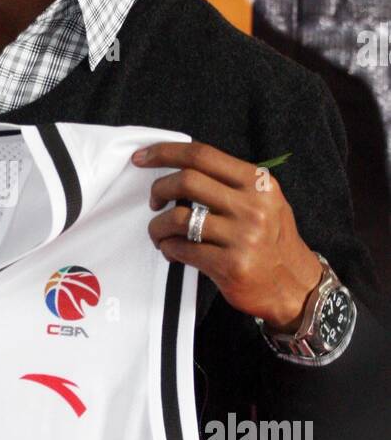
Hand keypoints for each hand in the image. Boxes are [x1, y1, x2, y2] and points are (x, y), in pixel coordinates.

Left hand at [132, 140, 323, 330]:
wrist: (296, 287)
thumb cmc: (272, 240)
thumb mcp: (264, 200)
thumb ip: (230, 182)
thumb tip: (180, 167)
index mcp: (258, 182)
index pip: (203, 155)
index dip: (166, 152)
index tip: (142, 157)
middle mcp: (253, 206)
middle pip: (186, 181)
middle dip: (159, 189)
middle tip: (154, 202)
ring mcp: (242, 237)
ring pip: (178, 218)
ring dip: (158, 226)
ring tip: (160, 234)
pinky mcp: (230, 265)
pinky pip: (182, 249)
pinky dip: (168, 248)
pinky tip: (172, 251)